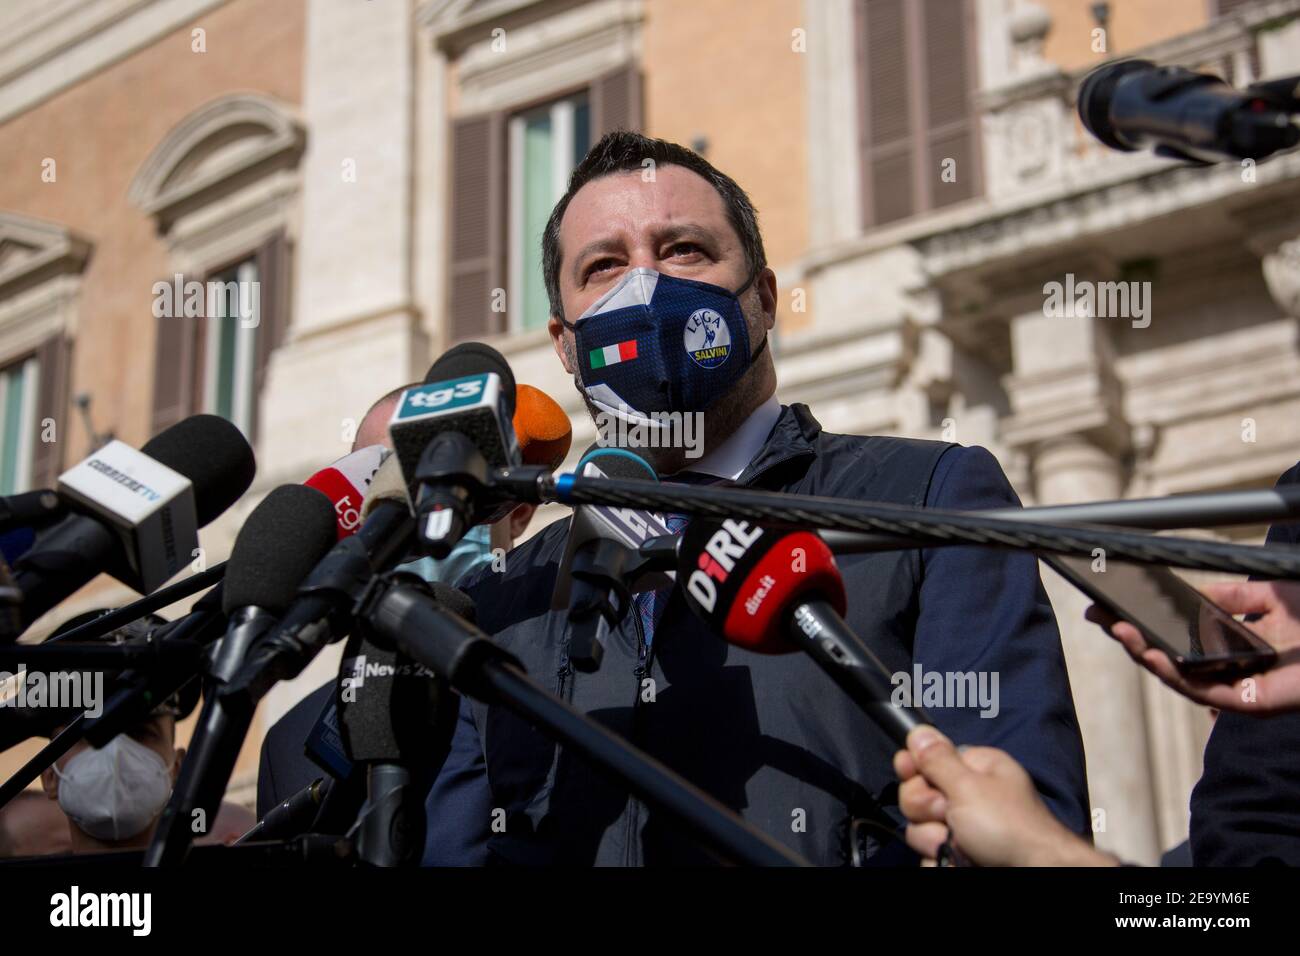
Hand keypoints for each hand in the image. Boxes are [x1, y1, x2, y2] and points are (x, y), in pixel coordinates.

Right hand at [893, 727, 1113, 866]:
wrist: (1033, 872)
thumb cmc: (1008, 825)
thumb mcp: (968, 787)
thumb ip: (937, 760)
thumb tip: (918, 730)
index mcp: (974, 769)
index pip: (927, 760)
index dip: (914, 767)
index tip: (909, 772)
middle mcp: (967, 796)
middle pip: (918, 795)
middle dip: (926, 809)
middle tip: (947, 815)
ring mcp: (963, 828)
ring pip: (921, 829)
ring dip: (934, 840)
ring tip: (962, 847)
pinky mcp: (960, 854)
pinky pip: (931, 854)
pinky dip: (942, 861)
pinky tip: (960, 861)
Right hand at [1086, 579, 1299, 713]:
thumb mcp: (1264, 595)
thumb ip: (1226, 595)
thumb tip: (1184, 592)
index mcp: (1230, 644)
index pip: (1174, 637)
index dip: (1139, 624)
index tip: (1106, 606)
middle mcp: (1229, 669)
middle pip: (1168, 658)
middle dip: (1131, 638)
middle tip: (1102, 617)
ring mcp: (1238, 687)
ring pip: (1179, 678)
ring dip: (1145, 656)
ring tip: (1122, 633)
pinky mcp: (1251, 702)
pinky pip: (1204, 692)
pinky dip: (1176, 674)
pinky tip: (1155, 654)